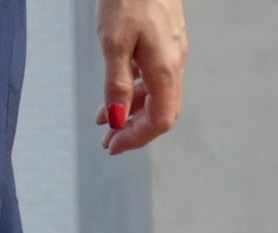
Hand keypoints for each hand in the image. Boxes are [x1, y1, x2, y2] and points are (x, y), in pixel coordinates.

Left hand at [93, 0, 187, 154]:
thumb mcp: (113, 45)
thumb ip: (115, 86)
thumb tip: (116, 121)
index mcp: (165, 66)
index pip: (160, 120)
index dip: (136, 138)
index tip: (112, 145)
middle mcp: (174, 61)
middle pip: (161, 111)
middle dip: (134, 130)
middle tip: (107, 141)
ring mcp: (171, 51)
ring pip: (156, 95)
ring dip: (131, 113)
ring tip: (104, 122)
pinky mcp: (164, 41)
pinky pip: (152, 77)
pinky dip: (133, 92)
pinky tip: (113, 96)